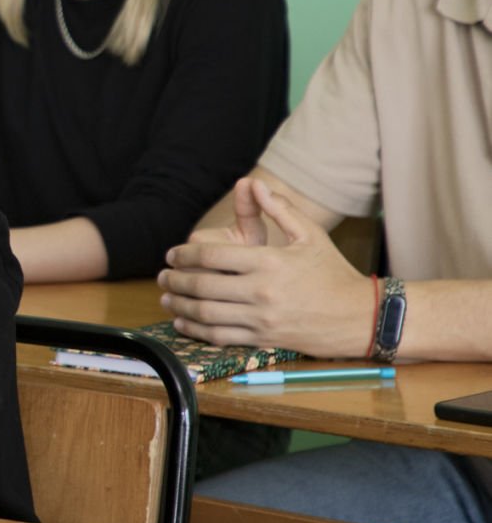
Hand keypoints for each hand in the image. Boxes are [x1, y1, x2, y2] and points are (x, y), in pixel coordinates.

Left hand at [158, 178, 369, 355]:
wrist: (360, 316)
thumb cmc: (332, 272)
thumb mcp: (310, 235)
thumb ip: (279, 209)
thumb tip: (255, 184)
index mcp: (269, 262)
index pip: (212, 255)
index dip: (185, 254)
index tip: (172, 254)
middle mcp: (261, 291)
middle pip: (202, 285)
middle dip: (175, 281)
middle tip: (162, 277)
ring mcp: (261, 318)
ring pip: (206, 314)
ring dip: (180, 305)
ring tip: (167, 297)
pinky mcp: (263, 339)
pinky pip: (220, 337)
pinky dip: (196, 330)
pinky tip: (183, 321)